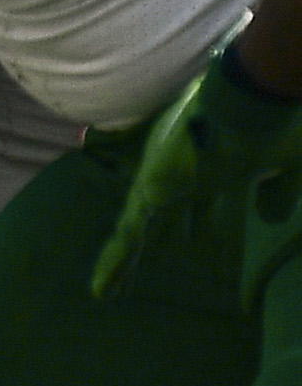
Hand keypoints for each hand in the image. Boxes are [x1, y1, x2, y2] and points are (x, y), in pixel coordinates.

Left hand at [93, 43, 301, 297]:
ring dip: (125, 261)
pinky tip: (102, 290)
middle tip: (139, 269)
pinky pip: (128, 234)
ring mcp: (162, 182)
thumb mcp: (286, 165)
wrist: (254, 95)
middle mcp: (180, 173)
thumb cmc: (275, 123)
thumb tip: (270, 219)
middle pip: (163, 217)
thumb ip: (277, 192)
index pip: (199, 202)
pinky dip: (115, 261)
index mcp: (211, 167)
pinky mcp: (152, 191)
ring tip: (109, 290)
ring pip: (136, 229)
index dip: (197, 221)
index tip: (193, 239)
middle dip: (154, 242)